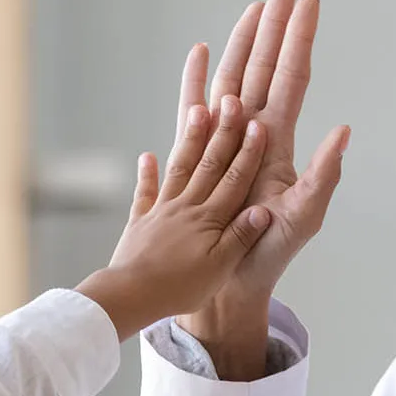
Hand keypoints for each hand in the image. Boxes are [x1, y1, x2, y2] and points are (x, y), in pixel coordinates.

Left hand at [75, 94, 272, 340]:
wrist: (131, 295)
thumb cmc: (179, 287)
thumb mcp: (219, 267)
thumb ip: (240, 236)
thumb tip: (264, 209)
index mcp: (210, 219)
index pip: (235, 179)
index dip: (248, 152)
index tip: (258, 125)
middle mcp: (186, 207)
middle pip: (209, 163)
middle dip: (223, 131)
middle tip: (231, 100)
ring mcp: (161, 211)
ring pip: (180, 168)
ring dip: (190, 139)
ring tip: (197, 109)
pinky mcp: (140, 222)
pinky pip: (145, 193)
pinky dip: (147, 174)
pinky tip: (147, 157)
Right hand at [176, 0, 351, 378]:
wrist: (228, 279)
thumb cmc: (268, 251)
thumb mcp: (304, 216)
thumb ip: (324, 174)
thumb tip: (344, 131)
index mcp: (278, 141)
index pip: (291, 78)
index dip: (299, 40)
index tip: (307, 3)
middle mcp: (252, 133)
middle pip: (263, 67)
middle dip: (273, 27)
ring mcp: (223, 140)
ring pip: (232, 78)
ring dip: (241, 43)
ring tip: (251, 8)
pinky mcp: (197, 154)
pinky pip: (193, 108)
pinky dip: (195, 79)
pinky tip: (200, 52)